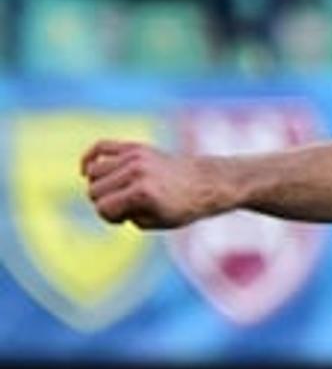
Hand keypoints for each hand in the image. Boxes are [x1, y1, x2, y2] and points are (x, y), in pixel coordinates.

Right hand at [81, 140, 224, 229]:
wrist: (207, 183)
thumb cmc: (183, 208)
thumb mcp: (155, 222)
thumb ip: (125, 215)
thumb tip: (101, 201)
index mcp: (142, 194)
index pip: (102, 208)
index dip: (111, 218)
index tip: (126, 218)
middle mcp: (136, 172)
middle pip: (94, 190)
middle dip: (105, 202)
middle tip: (125, 206)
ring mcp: (135, 157)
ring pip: (94, 171)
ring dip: (100, 185)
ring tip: (119, 192)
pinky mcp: (136, 147)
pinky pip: (100, 146)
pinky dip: (89, 158)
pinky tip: (87, 171)